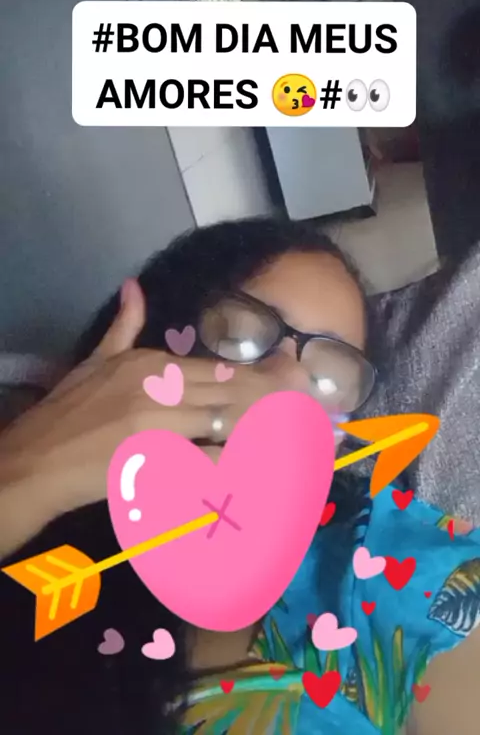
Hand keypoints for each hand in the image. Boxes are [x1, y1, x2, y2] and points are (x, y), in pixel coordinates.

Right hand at [0, 280, 309, 555]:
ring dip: (268, 430)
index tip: (295, 371)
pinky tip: (266, 472)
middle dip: (278, 398)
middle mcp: (161, 389)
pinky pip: (206, 464)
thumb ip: (124, 325)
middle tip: (317, 405)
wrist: (36, 460)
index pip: (220, 368)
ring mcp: (159, 426)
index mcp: (151, 364)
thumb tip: (135, 285)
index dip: (262, 373)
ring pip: (228, 425)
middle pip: (233, 393)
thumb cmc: (67, 411)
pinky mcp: (154, 462)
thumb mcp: (95, 360)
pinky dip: (238, 467)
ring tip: (306, 436)